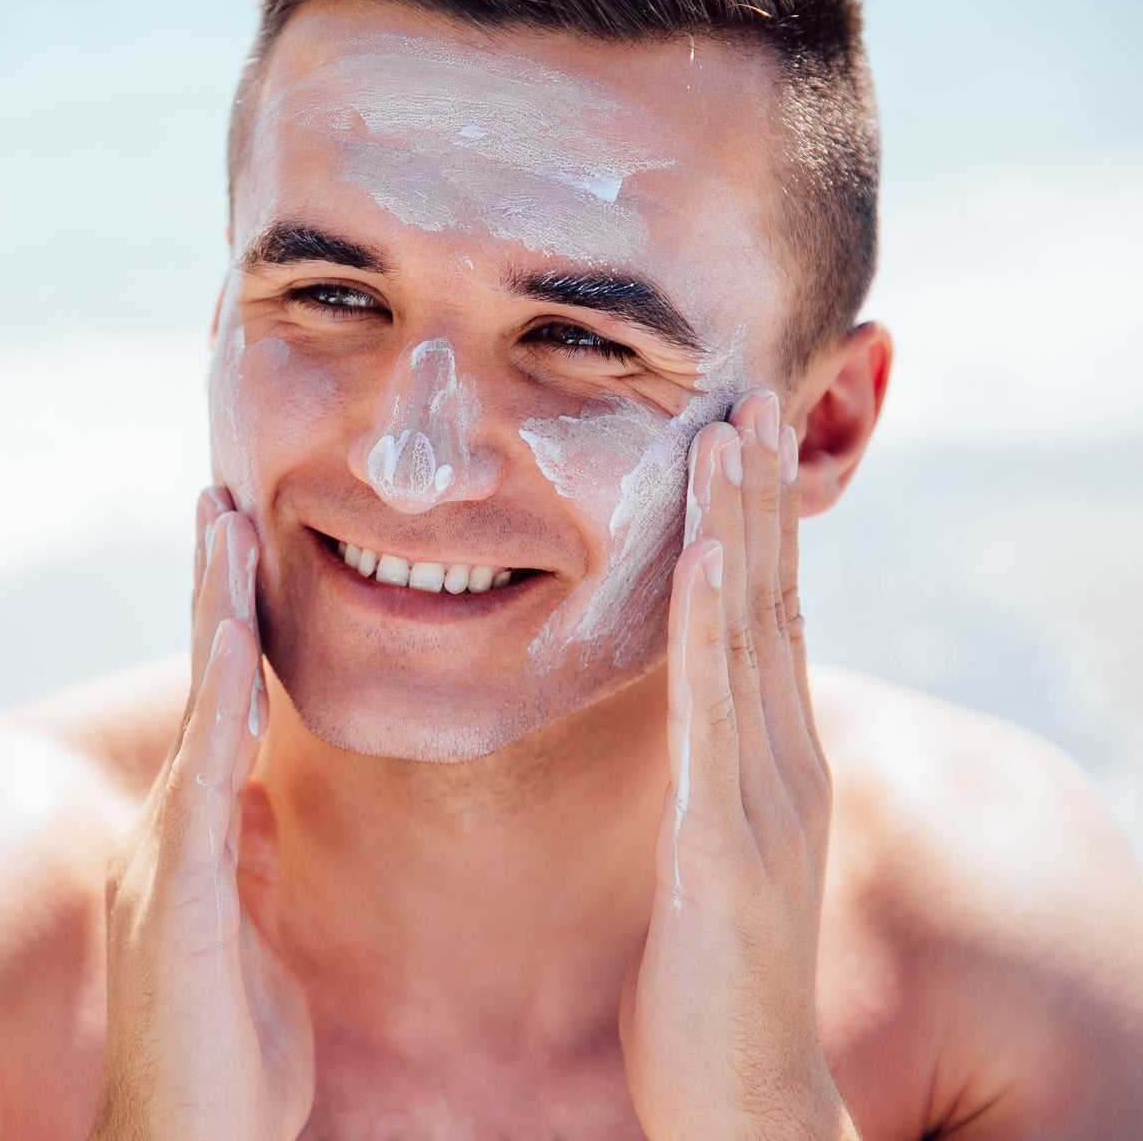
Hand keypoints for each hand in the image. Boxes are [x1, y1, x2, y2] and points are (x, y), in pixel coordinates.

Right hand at [88, 488, 314, 1140]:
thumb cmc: (226, 1063)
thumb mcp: (251, 942)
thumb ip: (250, 868)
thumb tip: (263, 806)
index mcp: (196, 843)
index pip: (219, 709)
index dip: (229, 624)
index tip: (241, 544)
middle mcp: (169, 837)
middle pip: (200, 687)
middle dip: (210, 588)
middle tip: (221, 493)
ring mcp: (163, 865)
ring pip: (196, 715)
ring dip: (211, 617)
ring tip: (220, 528)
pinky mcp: (176, 906)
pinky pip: (202, 789)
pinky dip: (218, 711)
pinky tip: (236, 648)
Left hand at [622, 391, 858, 1140]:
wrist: (743, 1100)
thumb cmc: (709, 988)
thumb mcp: (707, 860)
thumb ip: (703, 788)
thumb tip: (680, 732)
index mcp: (770, 766)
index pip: (766, 620)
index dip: (756, 528)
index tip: (737, 439)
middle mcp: (782, 765)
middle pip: (771, 604)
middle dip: (759, 499)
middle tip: (748, 391)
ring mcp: (764, 799)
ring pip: (752, 636)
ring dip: (739, 529)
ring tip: (729, 434)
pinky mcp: (727, 842)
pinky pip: (715, 712)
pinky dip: (709, 627)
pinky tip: (699, 556)